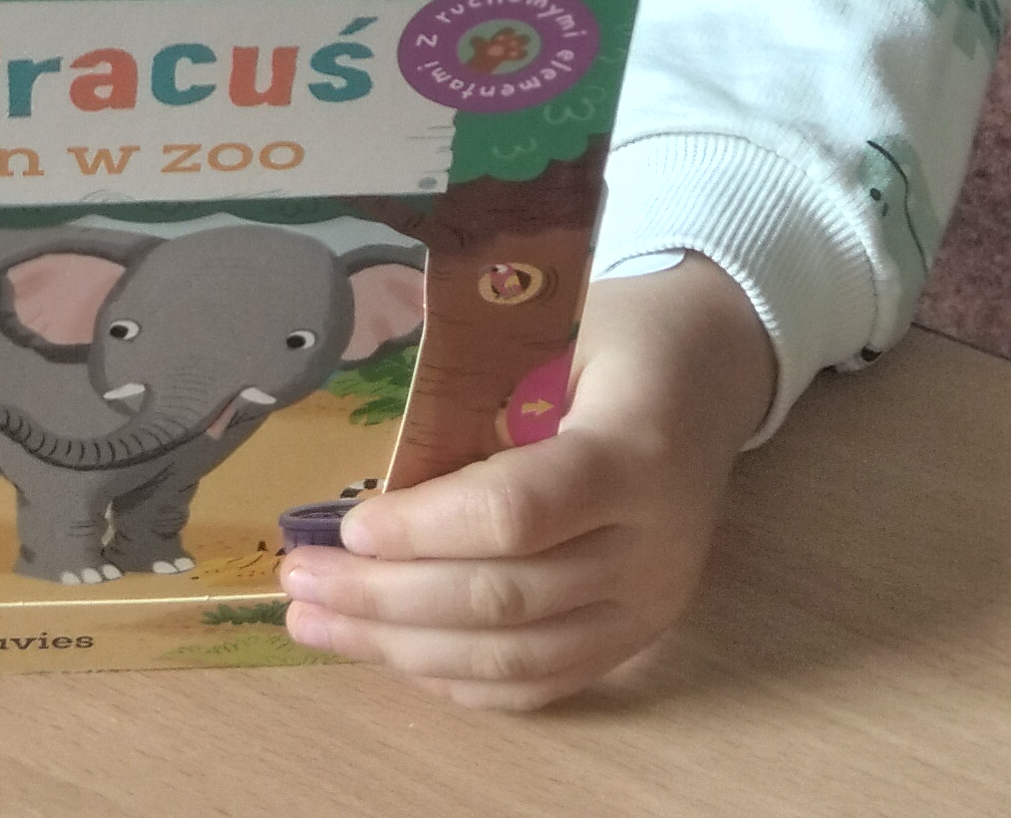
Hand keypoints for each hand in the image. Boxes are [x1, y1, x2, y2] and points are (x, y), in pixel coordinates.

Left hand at [278, 253, 774, 708]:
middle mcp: (652, 545)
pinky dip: (458, 679)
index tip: (348, 525)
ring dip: (402, 649)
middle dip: (387, 599)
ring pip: (515, 656)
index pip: (516, 512)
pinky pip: (540, 682)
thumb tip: (366, 454)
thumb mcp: (560, 329)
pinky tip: (390, 655)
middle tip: (300, 580)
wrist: (710, 375)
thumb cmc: (619, 337)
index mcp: (635, 451)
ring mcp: (650, 603)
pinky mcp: (637, 636)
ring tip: (316, 625)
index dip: (423, 529)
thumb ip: (479, 390)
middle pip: (506, 598)